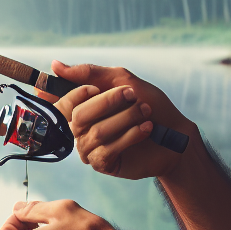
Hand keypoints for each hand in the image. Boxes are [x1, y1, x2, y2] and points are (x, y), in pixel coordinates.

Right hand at [47, 61, 198, 179]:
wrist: (175, 133)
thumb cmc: (150, 105)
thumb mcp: (122, 80)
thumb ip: (90, 73)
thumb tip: (55, 65)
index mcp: (82, 108)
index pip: (61, 103)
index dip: (74, 95)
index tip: (94, 88)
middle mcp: (81, 129)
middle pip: (79, 117)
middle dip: (108, 102)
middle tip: (133, 95)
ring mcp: (90, 148)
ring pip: (96, 133)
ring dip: (125, 118)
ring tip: (145, 111)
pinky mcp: (103, 164)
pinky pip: (106, 150)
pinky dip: (129, 136)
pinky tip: (146, 129)